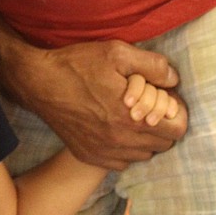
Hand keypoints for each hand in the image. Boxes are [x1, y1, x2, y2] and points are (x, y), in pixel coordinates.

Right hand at [10, 40, 185, 170]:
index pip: (177, 130)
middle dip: (163, 124)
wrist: (38, 83)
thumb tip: (174, 80)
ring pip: (143, 154)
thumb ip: (153, 66)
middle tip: (149, 104)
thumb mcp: (117, 53)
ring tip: (132, 115)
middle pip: (164, 144)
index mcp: (131, 118)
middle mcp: (120, 142)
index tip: (165, 98)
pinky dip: (125, 147)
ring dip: (145, 137)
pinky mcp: (89, 156)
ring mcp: (104, 152)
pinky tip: (114, 127)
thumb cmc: (78, 65)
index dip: (177, 112)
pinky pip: (122, 162)